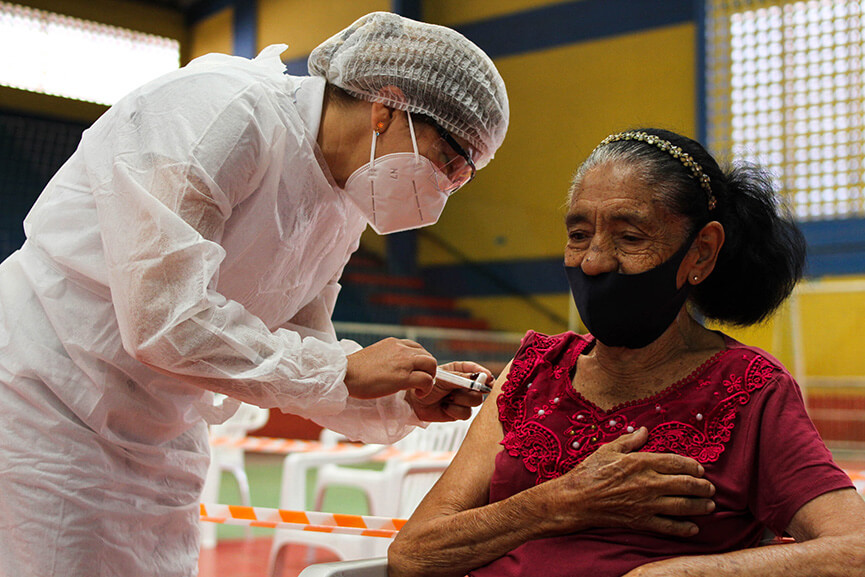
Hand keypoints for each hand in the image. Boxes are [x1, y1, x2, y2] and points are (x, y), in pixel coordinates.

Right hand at [345, 338, 436, 398]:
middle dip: (428, 370)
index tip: (416, 372)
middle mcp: (401, 349)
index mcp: (394, 343)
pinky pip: (426, 380)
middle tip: (420, 381)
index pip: (417, 348)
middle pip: (428, 356)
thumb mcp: (375, 355)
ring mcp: (404, 362)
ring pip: (431, 365)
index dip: (420, 362)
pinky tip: (418, 394)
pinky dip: (426, 388)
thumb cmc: (356, 369)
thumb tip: (394, 368)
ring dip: (430, 378)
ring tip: (420, 388)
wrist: (345, 374)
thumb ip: (388, 357)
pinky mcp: (403, 377)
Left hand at [405, 361, 491, 421]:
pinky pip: (466, 413)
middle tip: (455, 391)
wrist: (414, 402)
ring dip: (460, 400)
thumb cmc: (427, 385)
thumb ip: (462, 378)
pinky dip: (455, 410)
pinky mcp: (459, 412)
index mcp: (461, 371)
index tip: (487, 378)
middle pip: (481, 389)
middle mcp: (465, 385)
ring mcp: (463, 399)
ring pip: (475, 402)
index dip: (485, 375)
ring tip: (447, 398)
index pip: (479, 371)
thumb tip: (481, 377)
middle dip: (469, 391)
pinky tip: (445, 406)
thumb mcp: (445, 378)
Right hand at [535, 427, 715, 536]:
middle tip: (710, 488)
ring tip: (710, 505)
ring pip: (683, 506)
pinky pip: (669, 526)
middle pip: (685, 484)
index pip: (676, 462)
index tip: (700, 469)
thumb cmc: (590, 472)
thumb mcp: (608, 450)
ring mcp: (646, 504)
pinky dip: (684, 528)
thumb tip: (644, 431)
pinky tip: (694, 527)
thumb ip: (629, 441)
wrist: (576, 500)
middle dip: (703, 487)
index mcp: (641, 462)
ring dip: (700, 506)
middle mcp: (648, 483)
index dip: (692, 466)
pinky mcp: (641, 521)